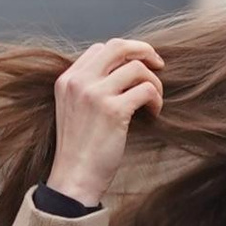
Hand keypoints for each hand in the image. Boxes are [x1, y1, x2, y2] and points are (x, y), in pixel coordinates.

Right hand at [49, 37, 165, 204]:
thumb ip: (89, 87)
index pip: (100, 48)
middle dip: (144, 51)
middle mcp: (79, 82)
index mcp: (67, 80)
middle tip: (158, 65)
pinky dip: (156, 100)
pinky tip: (153, 113)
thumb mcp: (73, 109)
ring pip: (137, 68)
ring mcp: (95, 94)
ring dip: (153, 82)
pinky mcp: (113, 110)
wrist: (74, 178)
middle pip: (119, 47)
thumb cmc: (79, 148)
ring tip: (153, 101)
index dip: (124, 55)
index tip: (137, 67)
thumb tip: (124, 70)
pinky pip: (146, 90)